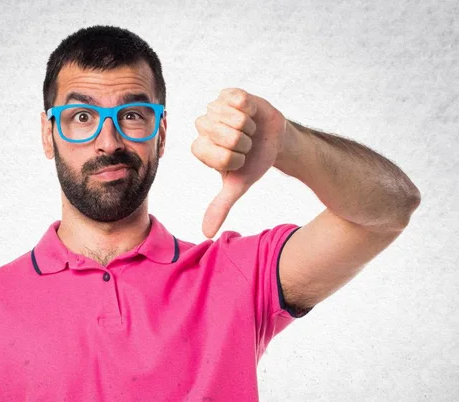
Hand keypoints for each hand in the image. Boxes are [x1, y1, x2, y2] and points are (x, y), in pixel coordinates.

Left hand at [191, 88, 287, 237]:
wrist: (273, 142)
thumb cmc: (253, 164)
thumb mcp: (237, 186)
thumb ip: (220, 206)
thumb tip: (206, 234)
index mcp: (200, 149)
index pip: (215, 154)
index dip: (234, 158)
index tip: (239, 159)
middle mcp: (203, 128)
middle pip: (222, 135)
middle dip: (242, 143)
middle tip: (246, 144)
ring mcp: (214, 109)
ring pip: (232, 119)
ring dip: (248, 127)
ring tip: (249, 130)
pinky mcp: (228, 94)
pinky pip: (238, 101)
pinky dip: (250, 110)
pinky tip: (251, 113)